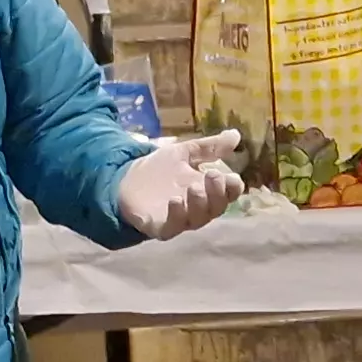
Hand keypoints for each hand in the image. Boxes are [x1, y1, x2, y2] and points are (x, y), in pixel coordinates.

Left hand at [115, 130, 245, 238]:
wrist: (125, 179)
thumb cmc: (159, 169)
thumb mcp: (184, 153)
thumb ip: (208, 147)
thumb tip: (236, 134)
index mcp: (207, 191)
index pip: (229, 193)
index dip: (233, 187)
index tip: (231, 176)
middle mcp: (198, 209)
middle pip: (216, 208)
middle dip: (217, 193)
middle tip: (212, 175)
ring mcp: (179, 220)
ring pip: (198, 219)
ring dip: (199, 204)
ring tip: (194, 187)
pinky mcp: (160, 228)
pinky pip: (172, 228)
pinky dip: (176, 216)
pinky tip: (175, 201)